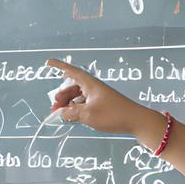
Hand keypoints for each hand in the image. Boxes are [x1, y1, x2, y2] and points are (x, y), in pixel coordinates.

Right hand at [44, 58, 164, 140]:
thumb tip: (61, 113)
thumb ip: (71, 113)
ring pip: (78, 96)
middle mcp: (93, 87)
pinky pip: (84, 103)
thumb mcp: (88, 115)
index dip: (59, 66)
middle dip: (62, 96)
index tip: (48, 62)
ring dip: (69, 104)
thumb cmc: (112, 115)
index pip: (71, 71)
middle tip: (55, 108)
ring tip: (62, 115)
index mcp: (90, 84)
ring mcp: (98, 96)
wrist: (136, 121)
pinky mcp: (102, 104)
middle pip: (72, 87)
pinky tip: (74, 117)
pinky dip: (77, 108)